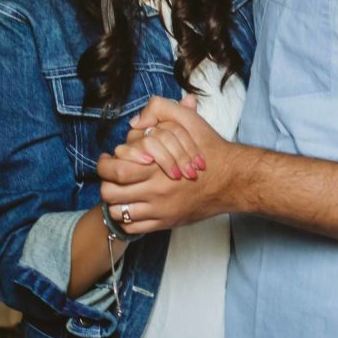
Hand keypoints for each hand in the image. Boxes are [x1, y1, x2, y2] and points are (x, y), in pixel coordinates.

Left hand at [96, 97, 236, 232]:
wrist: (232, 179)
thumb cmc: (210, 149)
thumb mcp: (188, 120)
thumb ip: (161, 110)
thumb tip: (135, 121)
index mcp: (155, 166)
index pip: (115, 169)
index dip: (104, 164)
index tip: (106, 160)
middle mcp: (155, 190)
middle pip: (111, 193)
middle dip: (105, 183)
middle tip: (109, 178)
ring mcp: (160, 210)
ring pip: (119, 212)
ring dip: (114, 203)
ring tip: (118, 193)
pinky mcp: (166, 222)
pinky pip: (134, 227)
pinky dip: (126, 219)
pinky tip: (131, 208)